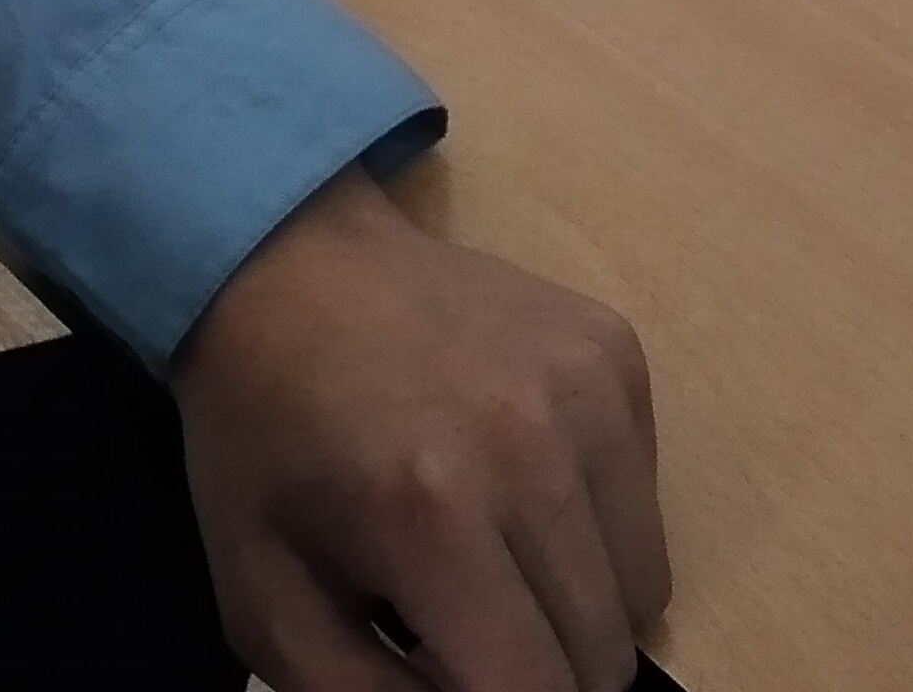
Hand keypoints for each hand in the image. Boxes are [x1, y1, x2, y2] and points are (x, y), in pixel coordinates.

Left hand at [173, 168, 668, 691]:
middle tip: (473, 633)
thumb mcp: (264, 599)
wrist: (289, 263)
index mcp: (430, 515)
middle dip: (543, 673)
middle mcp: (529, 446)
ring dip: (581, 606)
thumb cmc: (265, 444)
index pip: (532, 690)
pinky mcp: (616, 350)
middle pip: (601, 651)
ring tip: (502, 563)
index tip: (459, 681)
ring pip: (644, 588)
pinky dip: (599, 525)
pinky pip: (647, 501)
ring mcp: (587, 388)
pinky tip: (523, 480)